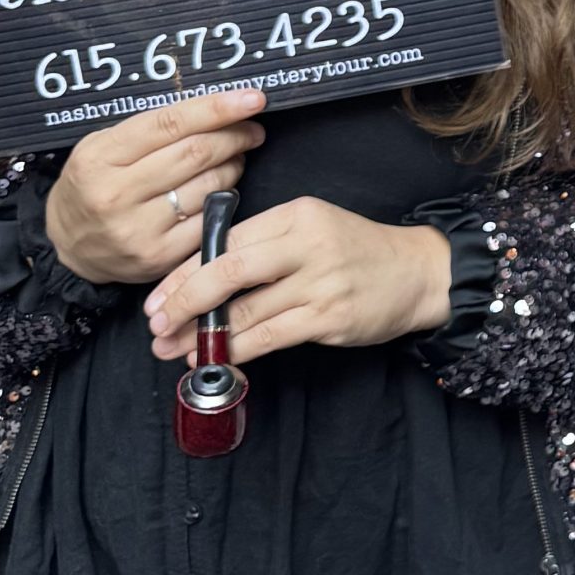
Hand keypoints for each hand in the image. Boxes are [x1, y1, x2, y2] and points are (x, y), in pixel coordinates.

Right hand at [43, 88, 268, 285]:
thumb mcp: (104, 147)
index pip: (170, 123)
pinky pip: (210, 218)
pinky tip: (222, 190)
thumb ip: (152, 128)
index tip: (253, 98)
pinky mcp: (158, 256)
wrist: (69, 246)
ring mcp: (137, 229)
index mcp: (99, 157)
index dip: (217, 108)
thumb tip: (215, 108)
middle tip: (251, 129)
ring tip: (234, 157)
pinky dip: (225, 198)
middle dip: (234, 135)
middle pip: (196, 153)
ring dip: (233, 165)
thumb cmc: (95, 184)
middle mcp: (115, 194)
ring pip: (209, 185)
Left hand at [143, 197, 452, 363]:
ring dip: (201, 337)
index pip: (225, 241)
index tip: (155, 298)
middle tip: (155, 326)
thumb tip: (198, 282)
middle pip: (227, 271)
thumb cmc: (357, 253)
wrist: (419, 273)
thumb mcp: (313, 230)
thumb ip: (264, 247)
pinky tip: (215, 360)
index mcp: (297, 214)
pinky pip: (269, 338)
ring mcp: (321, 282)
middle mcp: (308, 243)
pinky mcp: (330, 318)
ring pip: (244, 311)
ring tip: (173, 351)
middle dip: (181, 303)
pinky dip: (236, 351)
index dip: (182, 273)